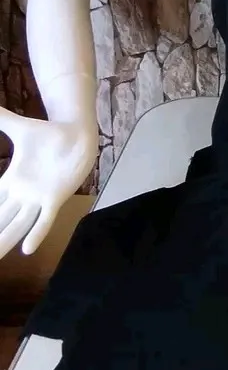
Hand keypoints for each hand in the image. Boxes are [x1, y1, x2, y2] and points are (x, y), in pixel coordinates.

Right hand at [0, 107, 97, 259]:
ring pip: (16, 225)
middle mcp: (22, 194)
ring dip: (5, 241)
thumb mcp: (19, 128)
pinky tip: (26, 249)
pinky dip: (36, 232)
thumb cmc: (49, 134)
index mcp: (11, 181)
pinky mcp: (55, 198)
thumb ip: (0, 120)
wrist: (77, 134)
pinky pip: (44, 219)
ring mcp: (38, 198)